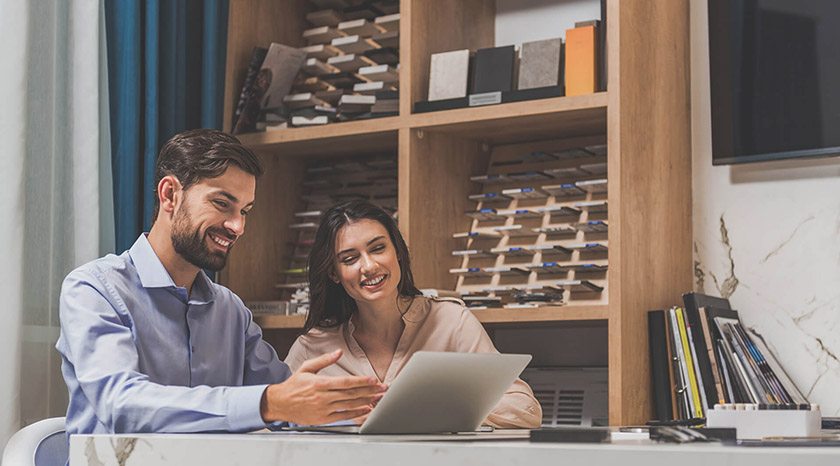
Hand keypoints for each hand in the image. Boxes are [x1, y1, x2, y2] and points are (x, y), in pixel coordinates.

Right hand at [260, 349, 386, 425]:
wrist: (280, 403)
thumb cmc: (293, 386)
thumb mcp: (307, 368)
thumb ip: (324, 360)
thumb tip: (338, 352)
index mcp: (320, 383)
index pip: (345, 382)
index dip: (361, 381)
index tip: (373, 380)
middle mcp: (323, 397)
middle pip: (351, 393)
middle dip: (369, 390)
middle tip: (383, 388)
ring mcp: (324, 409)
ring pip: (349, 405)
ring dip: (366, 401)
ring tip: (378, 398)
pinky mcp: (323, 419)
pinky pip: (343, 416)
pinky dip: (356, 414)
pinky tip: (365, 409)